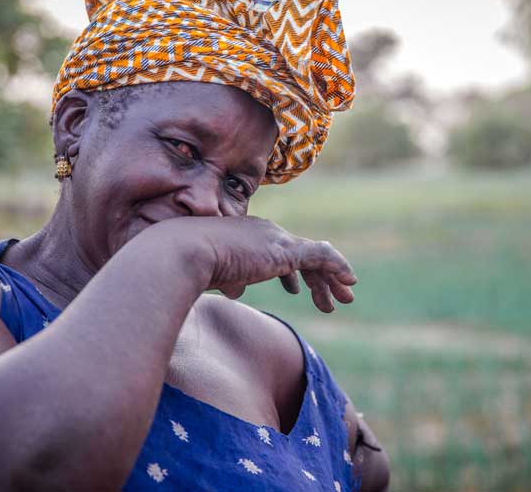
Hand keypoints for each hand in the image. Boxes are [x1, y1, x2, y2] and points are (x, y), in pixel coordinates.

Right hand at [148, 216, 356, 312]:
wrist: (181, 253)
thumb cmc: (186, 265)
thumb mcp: (211, 274)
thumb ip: (228, 279)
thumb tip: (237, 291)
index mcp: (246, 235)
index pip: (277, 251)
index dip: (290, 272)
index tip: (296, 289)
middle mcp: (264, 232)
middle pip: (301, 254)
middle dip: (318, 277)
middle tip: (333, 297)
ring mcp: (275, 240)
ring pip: (315, 258)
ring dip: (331, 280)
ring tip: (346, 298)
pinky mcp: (284, 251)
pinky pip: (322, 257)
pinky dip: (338, 268)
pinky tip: (349, 282)